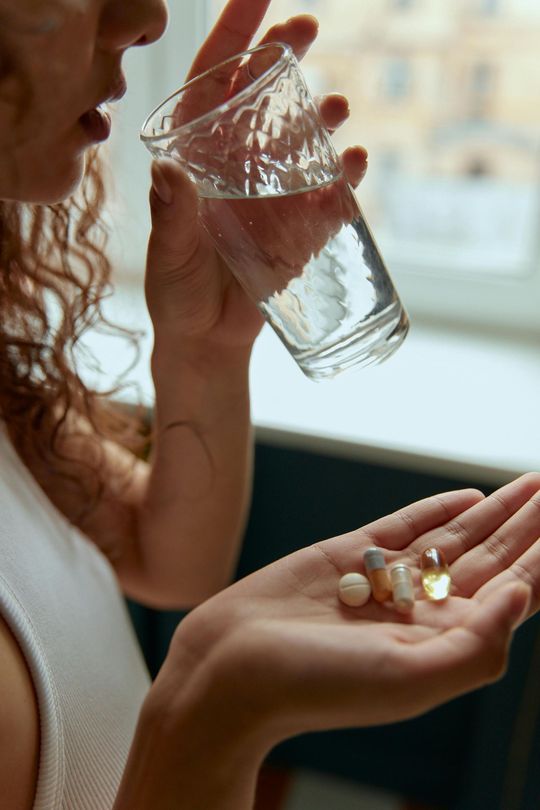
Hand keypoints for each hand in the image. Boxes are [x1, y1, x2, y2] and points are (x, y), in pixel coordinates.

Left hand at [144, 0, 366, 349]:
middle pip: (260, 100)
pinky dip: (344, 179)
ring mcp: (270, 196)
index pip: (210, 87)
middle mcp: (234, 168)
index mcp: (196, 162)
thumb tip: (168, 172)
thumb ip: (171, 217)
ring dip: (320, 119)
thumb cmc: (176, 296)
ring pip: (299, 142)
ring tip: (336, 107)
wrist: (207, 342)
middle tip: (306, 29)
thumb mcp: (169, 256)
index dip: (232, 38)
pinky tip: (356, 164)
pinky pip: (327, 196)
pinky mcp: (299, 228)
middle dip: (281, 61)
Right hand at [161, 474, 539, 744]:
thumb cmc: (314, 686)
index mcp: (443, 644)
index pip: (513, 594)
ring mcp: (389, 580)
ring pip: (457, 537)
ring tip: (531, 485)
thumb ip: (478, 644)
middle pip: (493, 559)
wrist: (232, 667)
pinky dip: (438, 508)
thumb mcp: (408, 679)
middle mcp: (422, 611)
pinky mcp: (352, 555)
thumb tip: (522, 593)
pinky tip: (469, 496)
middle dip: (530, 525)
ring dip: (496, 511)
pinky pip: (406, 526)